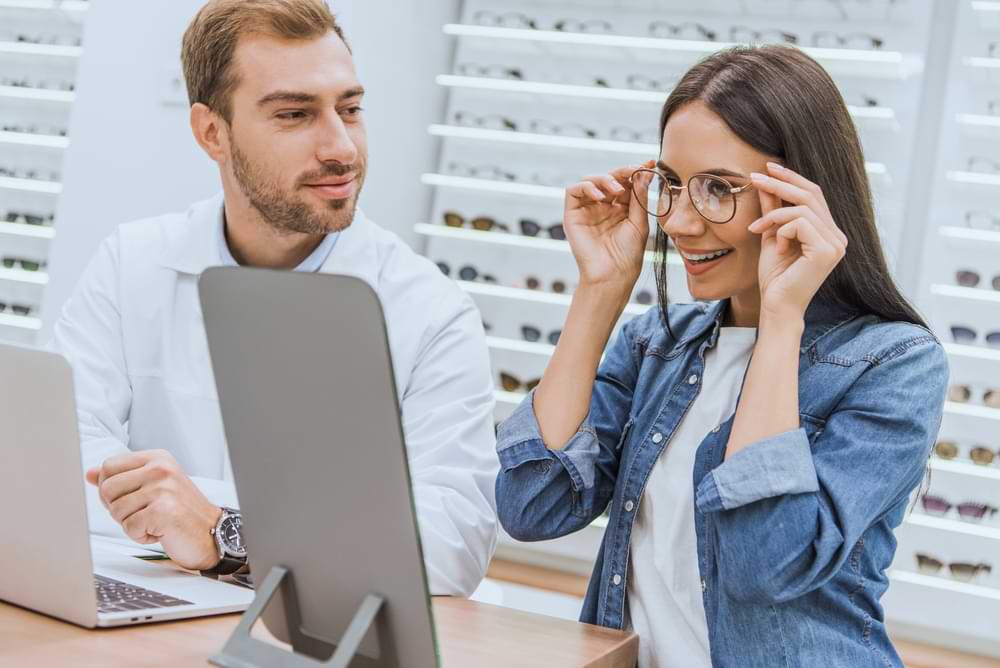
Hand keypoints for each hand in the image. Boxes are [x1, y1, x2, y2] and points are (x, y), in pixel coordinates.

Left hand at [86, 450, 221, 570]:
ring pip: (116, 510)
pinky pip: (129, 527)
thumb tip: (90, 474)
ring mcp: (164, 488)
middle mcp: (161, 468)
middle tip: (143, 513)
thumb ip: (122, 478)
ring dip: (130, 524)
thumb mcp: (152, 486)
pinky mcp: (164, 511)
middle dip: (118, 508)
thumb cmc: (180, 511)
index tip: (131, 498)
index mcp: (157, 458)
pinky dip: (141, 536)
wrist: (212, 533)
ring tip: (154, 521)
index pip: (108, 466)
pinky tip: (159, 531)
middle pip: (107, 488)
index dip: (110, 488)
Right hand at [563, 162, 652, 289]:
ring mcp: (587, 209)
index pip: (625, 183)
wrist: (612, 275)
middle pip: (608, 178)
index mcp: (620, 208)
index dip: (635, 172)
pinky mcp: (572, 214)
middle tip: (634, 171)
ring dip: (605, 179)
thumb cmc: (628, 254)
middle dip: (622, 172)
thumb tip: (643, 173)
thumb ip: (639, 197)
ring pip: (591, 180)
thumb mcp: (639, 222)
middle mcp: (602, 206)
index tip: (649, 164)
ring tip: (617, 190)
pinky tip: (601, 196)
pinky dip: (587, 187)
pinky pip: (573, 191)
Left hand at [748, 162, 847, 322]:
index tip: (767, 168)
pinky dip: (781, 230)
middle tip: (754, 177)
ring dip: (773, 216)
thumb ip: (773, 210)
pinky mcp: (827, 250)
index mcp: (829, 233)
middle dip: (780, 183)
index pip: (814, 194)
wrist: (776, 306)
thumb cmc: (775, 277)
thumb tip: (767, 181)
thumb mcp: (771, 236)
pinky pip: (800, 222)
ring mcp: (836, 244)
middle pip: (811, 194)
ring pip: (802, 208)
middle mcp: (838, 236)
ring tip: (757, 230)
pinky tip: (778, 248)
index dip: (792, 178)